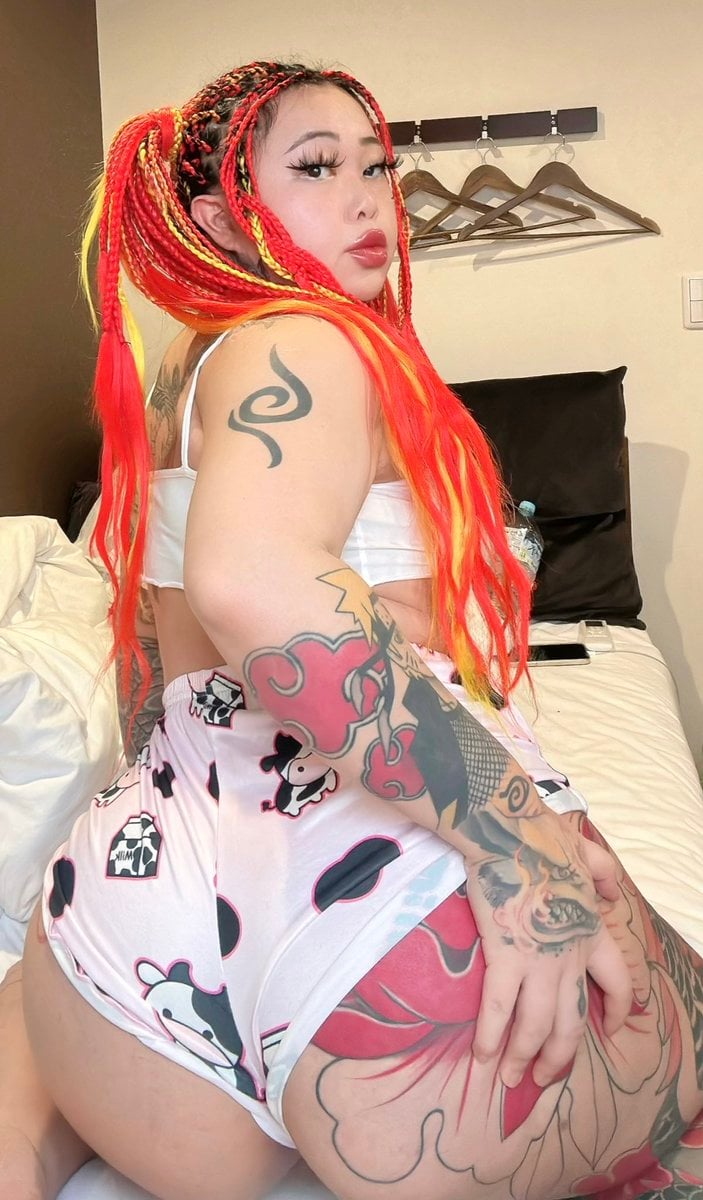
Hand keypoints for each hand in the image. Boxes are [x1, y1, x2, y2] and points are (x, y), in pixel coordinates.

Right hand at [466, 809, 631, 1090]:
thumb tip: (612, 891)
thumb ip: (603, 874)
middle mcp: (570, 956)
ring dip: (524, 1057)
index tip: (610, 1030)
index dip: (618, 1010)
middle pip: (573, 1022)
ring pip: (538, 1026)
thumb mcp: (586, 851)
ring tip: (510, 1077)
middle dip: (559, 1057)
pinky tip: (481, 1056)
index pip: (618, 982)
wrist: (507, 829)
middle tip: (545, 1078)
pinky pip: (498, 1009)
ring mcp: (539, 961)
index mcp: (591, 931)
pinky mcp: (505, 957)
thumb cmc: (540, 834)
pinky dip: (490, 1037)